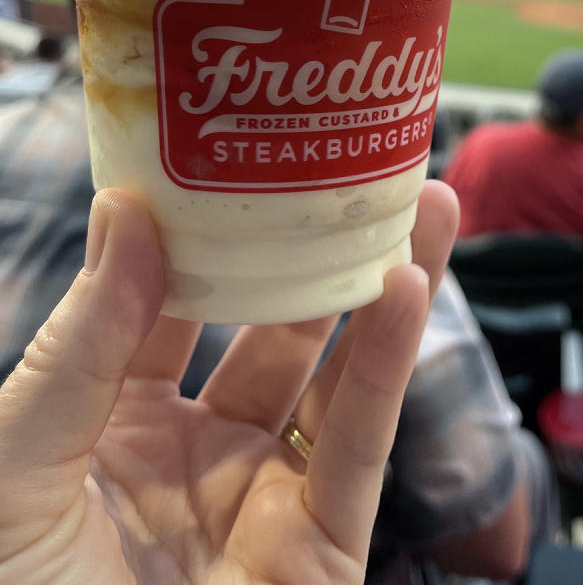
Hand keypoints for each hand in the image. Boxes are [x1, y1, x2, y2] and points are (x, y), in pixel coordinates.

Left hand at [0, 180, 458, 584]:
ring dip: (380, 286)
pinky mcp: (321, 547)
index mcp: (106, 428)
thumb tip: (125, 216)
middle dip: (312, 250)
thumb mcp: (16, 468)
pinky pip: (356, 442)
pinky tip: (401, 288)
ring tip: (422, 203)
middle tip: (353, 170)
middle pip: (267, 329)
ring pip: (332, 374)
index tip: (237, 156)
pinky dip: (385, 365)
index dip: (203, 233)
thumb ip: (78, 345)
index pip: (166, 306)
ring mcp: (260, 497)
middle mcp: (191, 451)